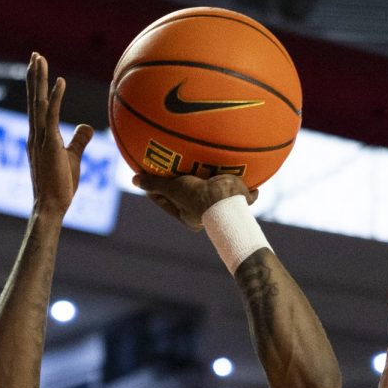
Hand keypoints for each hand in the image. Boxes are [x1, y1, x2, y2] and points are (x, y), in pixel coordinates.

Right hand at [26, 52, 93, 215]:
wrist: (51, 205)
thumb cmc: (61, 186)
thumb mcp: (72, 158)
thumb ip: (78, 140)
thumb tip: (87, 126)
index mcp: (39, 136)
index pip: (38, 106)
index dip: (37, 86)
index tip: (37, 67)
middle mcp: (35, 134)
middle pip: (34, 99)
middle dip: (34, 75)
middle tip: (35, 54)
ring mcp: (40, 138)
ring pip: (38, 102)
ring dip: (39, 79)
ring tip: (39, 58)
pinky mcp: (49, 144)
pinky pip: (51, 116)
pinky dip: (55, 98)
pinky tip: (60, 81)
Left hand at [132, 172, 257, 230]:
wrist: (227, 200)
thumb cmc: (198, 198)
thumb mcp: (174, 189)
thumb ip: (155, 184)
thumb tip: (135, 180)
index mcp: (189, 216)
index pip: (169, 202)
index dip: (158, 191)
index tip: (151, 178)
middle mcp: (206, 214)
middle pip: (193, 198)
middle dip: (188, 187)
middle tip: (179, 171)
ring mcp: (225, 208)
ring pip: (219, 195)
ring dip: (216, 184)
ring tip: (213, 170)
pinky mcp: (241, 200)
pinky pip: (246, 194)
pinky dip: (249, 191)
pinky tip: (252, 184)